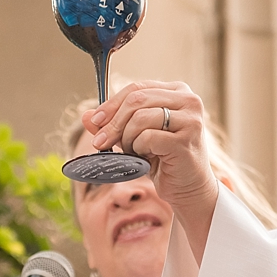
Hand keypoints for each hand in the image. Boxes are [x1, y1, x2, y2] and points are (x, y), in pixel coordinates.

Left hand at [84, 79, 220, 249]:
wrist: (189, 188)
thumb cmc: (165, 160)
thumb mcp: (136, 137)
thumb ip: (114, 124)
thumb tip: (85, 116)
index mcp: (177, 92)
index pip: (136, 88)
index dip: (111, 104)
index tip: (95, 122)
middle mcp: (189, 100)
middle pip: (136, 99)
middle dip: (113, 122)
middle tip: (101, 143)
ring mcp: (191, 119)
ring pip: (140, 117)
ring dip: (127, 138)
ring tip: (132, 152)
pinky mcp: (186, 139)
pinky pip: (148, 137)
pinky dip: (139, 149)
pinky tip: (145, 158)